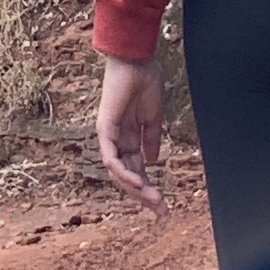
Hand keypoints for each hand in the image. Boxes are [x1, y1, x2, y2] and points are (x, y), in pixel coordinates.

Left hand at [97, 56, 164, 210]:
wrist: (138, 59)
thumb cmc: (146, 82)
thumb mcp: (153, 118)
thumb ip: (151, 140)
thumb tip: (152, 162)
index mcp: (130, 139)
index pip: (137, 171)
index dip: (150, 189)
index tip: (165, 206)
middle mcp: (117, 141)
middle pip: (127, 177)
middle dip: (144, 196)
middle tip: (161, 210)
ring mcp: (109, 136)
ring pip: (117, 172)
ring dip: (135, 188)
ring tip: (153, 198)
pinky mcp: (104, 128)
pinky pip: (109, 157)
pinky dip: (122, 171)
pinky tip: (138, 182)